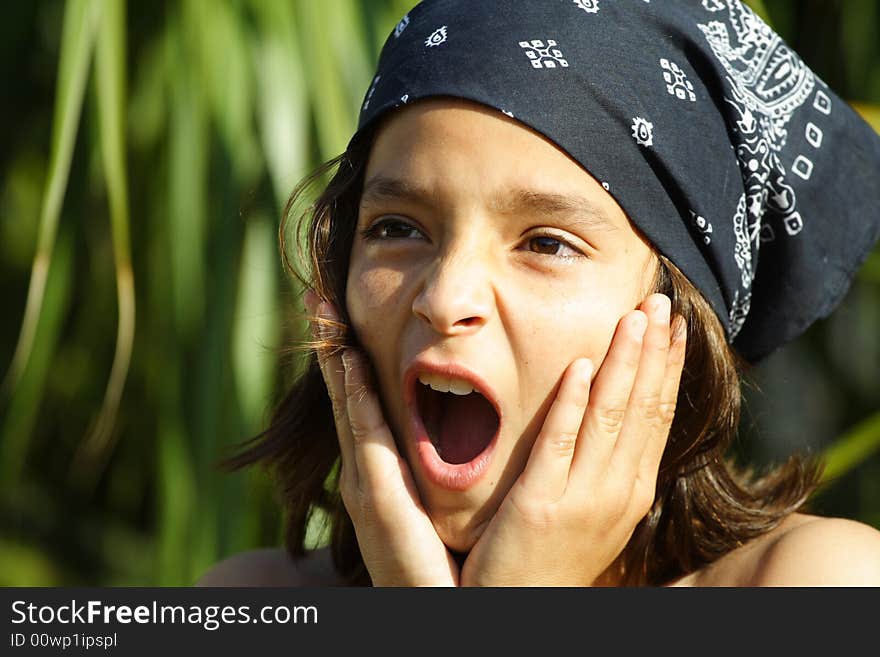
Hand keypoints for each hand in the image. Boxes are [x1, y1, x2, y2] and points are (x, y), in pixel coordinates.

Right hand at [305, 291, 458, 585]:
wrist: (436, 610)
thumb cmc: (439, 560)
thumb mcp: (429, 504)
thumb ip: (428, 467)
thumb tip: (454, 427)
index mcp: (379, 468)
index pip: (359, 400)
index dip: (345, 358)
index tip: (340, 314)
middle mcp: (362, 470)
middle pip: (342, 395)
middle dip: (328, 344)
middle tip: (317, 294)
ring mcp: (362, 481)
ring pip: (344, 405)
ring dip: (332, 357)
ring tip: (322, 309)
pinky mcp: (373, 497)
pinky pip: (363, 434)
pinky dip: (352, 396)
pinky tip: (347, 361)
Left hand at [460, 294, 685, 585]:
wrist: (524, 608)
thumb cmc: (556, 552)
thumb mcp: (596, 507)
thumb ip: (606, 461)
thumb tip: (611, 407)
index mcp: (634, 487)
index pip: (658, 414)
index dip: (667, 366)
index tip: (672, 324)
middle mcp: (618, 490)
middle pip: (644, 407)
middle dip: (653, 351)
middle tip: (659, 300)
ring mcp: (583, 497)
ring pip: (611, 417)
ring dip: (624, 363)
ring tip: (634, 317)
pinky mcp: (540, 504)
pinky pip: (559, 444)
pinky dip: (573, 404)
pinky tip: (581, 368)